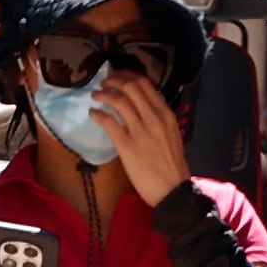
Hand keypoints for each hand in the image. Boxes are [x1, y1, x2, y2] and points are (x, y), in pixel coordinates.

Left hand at [89, 65, 188, 203]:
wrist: (173, 190)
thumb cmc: (172, 165)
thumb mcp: (171, 134)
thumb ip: (158, 119)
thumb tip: (142, 107)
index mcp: (166, 114)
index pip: (145, 84)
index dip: (127, 76)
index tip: (117, 76)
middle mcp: (154, 118)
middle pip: (131, 87)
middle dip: (113, 80)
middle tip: (104, 83)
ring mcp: (140, 131)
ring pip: (119, 100)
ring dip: (103, 94)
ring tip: (95, 95)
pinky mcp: (127, 146)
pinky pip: (109, 122)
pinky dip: (98, 114)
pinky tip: (93, 113)